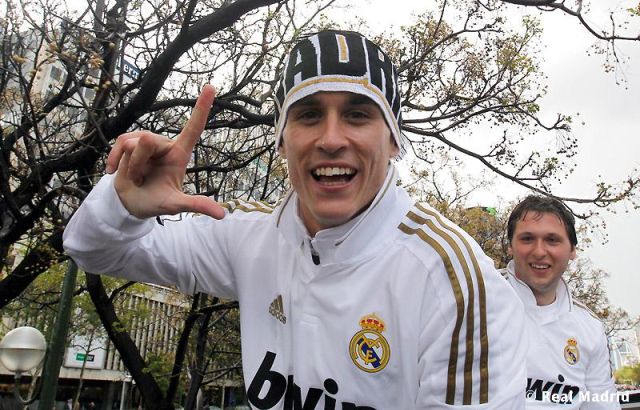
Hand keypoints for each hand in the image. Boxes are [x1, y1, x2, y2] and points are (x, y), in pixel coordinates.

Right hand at [106, 84, 224, 219]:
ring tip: (133, 177)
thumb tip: (222, 215)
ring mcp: (145, 143)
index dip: (202, 107)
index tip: (212, 87)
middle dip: (139, 163)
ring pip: (132, 143)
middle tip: (139, 179)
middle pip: (148, 141)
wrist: (130, 205)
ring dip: (129, 164)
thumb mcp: (176, 205)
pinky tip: (114, 172)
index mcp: (180, 154)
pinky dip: (115, 160)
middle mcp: (164, 144)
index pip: (194, 127)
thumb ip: (196, 204)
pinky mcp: (128, 143)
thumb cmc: (156, 202)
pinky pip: (120, 144)